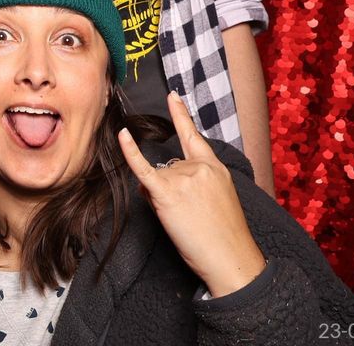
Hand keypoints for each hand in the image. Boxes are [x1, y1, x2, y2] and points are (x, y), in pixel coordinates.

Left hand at [118, 91, 266, 296]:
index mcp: (215, 167)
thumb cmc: (225, 237)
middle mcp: (199, 166)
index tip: (172, 95)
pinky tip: (122, 135)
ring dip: (159, 199)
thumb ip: (189, 184)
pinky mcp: (167, 192)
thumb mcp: (217, 201)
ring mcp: (183, 177)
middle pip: (167, 168)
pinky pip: (142, 168)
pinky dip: (130, 152)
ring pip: (155, 179)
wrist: (231, 259)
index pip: (193, 136)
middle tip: (189, 216)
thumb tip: (151, 183)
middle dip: (168, 190)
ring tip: (181, 219)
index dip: (180, 115)